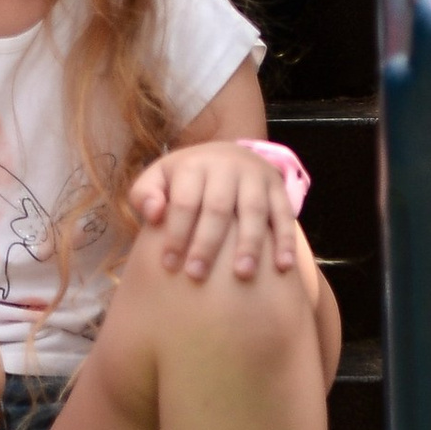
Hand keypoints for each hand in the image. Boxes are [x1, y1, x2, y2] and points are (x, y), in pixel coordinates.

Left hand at [131, 141, 304, 285]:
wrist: (227, 154)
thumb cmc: (186, 179)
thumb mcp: (159, 177)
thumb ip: (145, 194)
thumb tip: (154, 214)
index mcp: (195, 165)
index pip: (185, 202)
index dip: (176, 233)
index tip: (169, 264)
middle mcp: (227, 166)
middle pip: (218, 208)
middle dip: (207, 243)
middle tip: (197, 275)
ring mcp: (255, 176)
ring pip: (254, 210)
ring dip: (249, 243)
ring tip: (242, 274)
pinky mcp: (278, 187)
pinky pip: (284, 213)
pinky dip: (285, 240)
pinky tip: (282, 266)